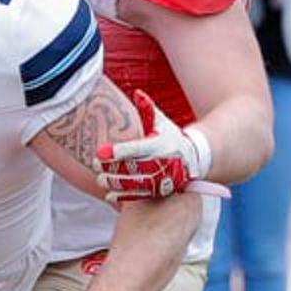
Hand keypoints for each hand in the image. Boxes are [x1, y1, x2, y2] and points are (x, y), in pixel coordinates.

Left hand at [96, 90, 213, 200]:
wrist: (194, 158)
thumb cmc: (172, 137)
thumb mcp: (162, 122)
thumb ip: (149, 108)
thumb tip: (137, 93)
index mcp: (161, 144)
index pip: (137, 148)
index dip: (119, 151)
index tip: (102, 152)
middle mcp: (163, 162)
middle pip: (134, 167)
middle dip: (114, 168)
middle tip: (96, 167)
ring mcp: (163, 178)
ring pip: (136, 183)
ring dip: (116, 183)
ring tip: (101, 181)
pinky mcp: (161, 190)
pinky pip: (141, 194)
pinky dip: (124, 197)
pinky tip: (109, 196)